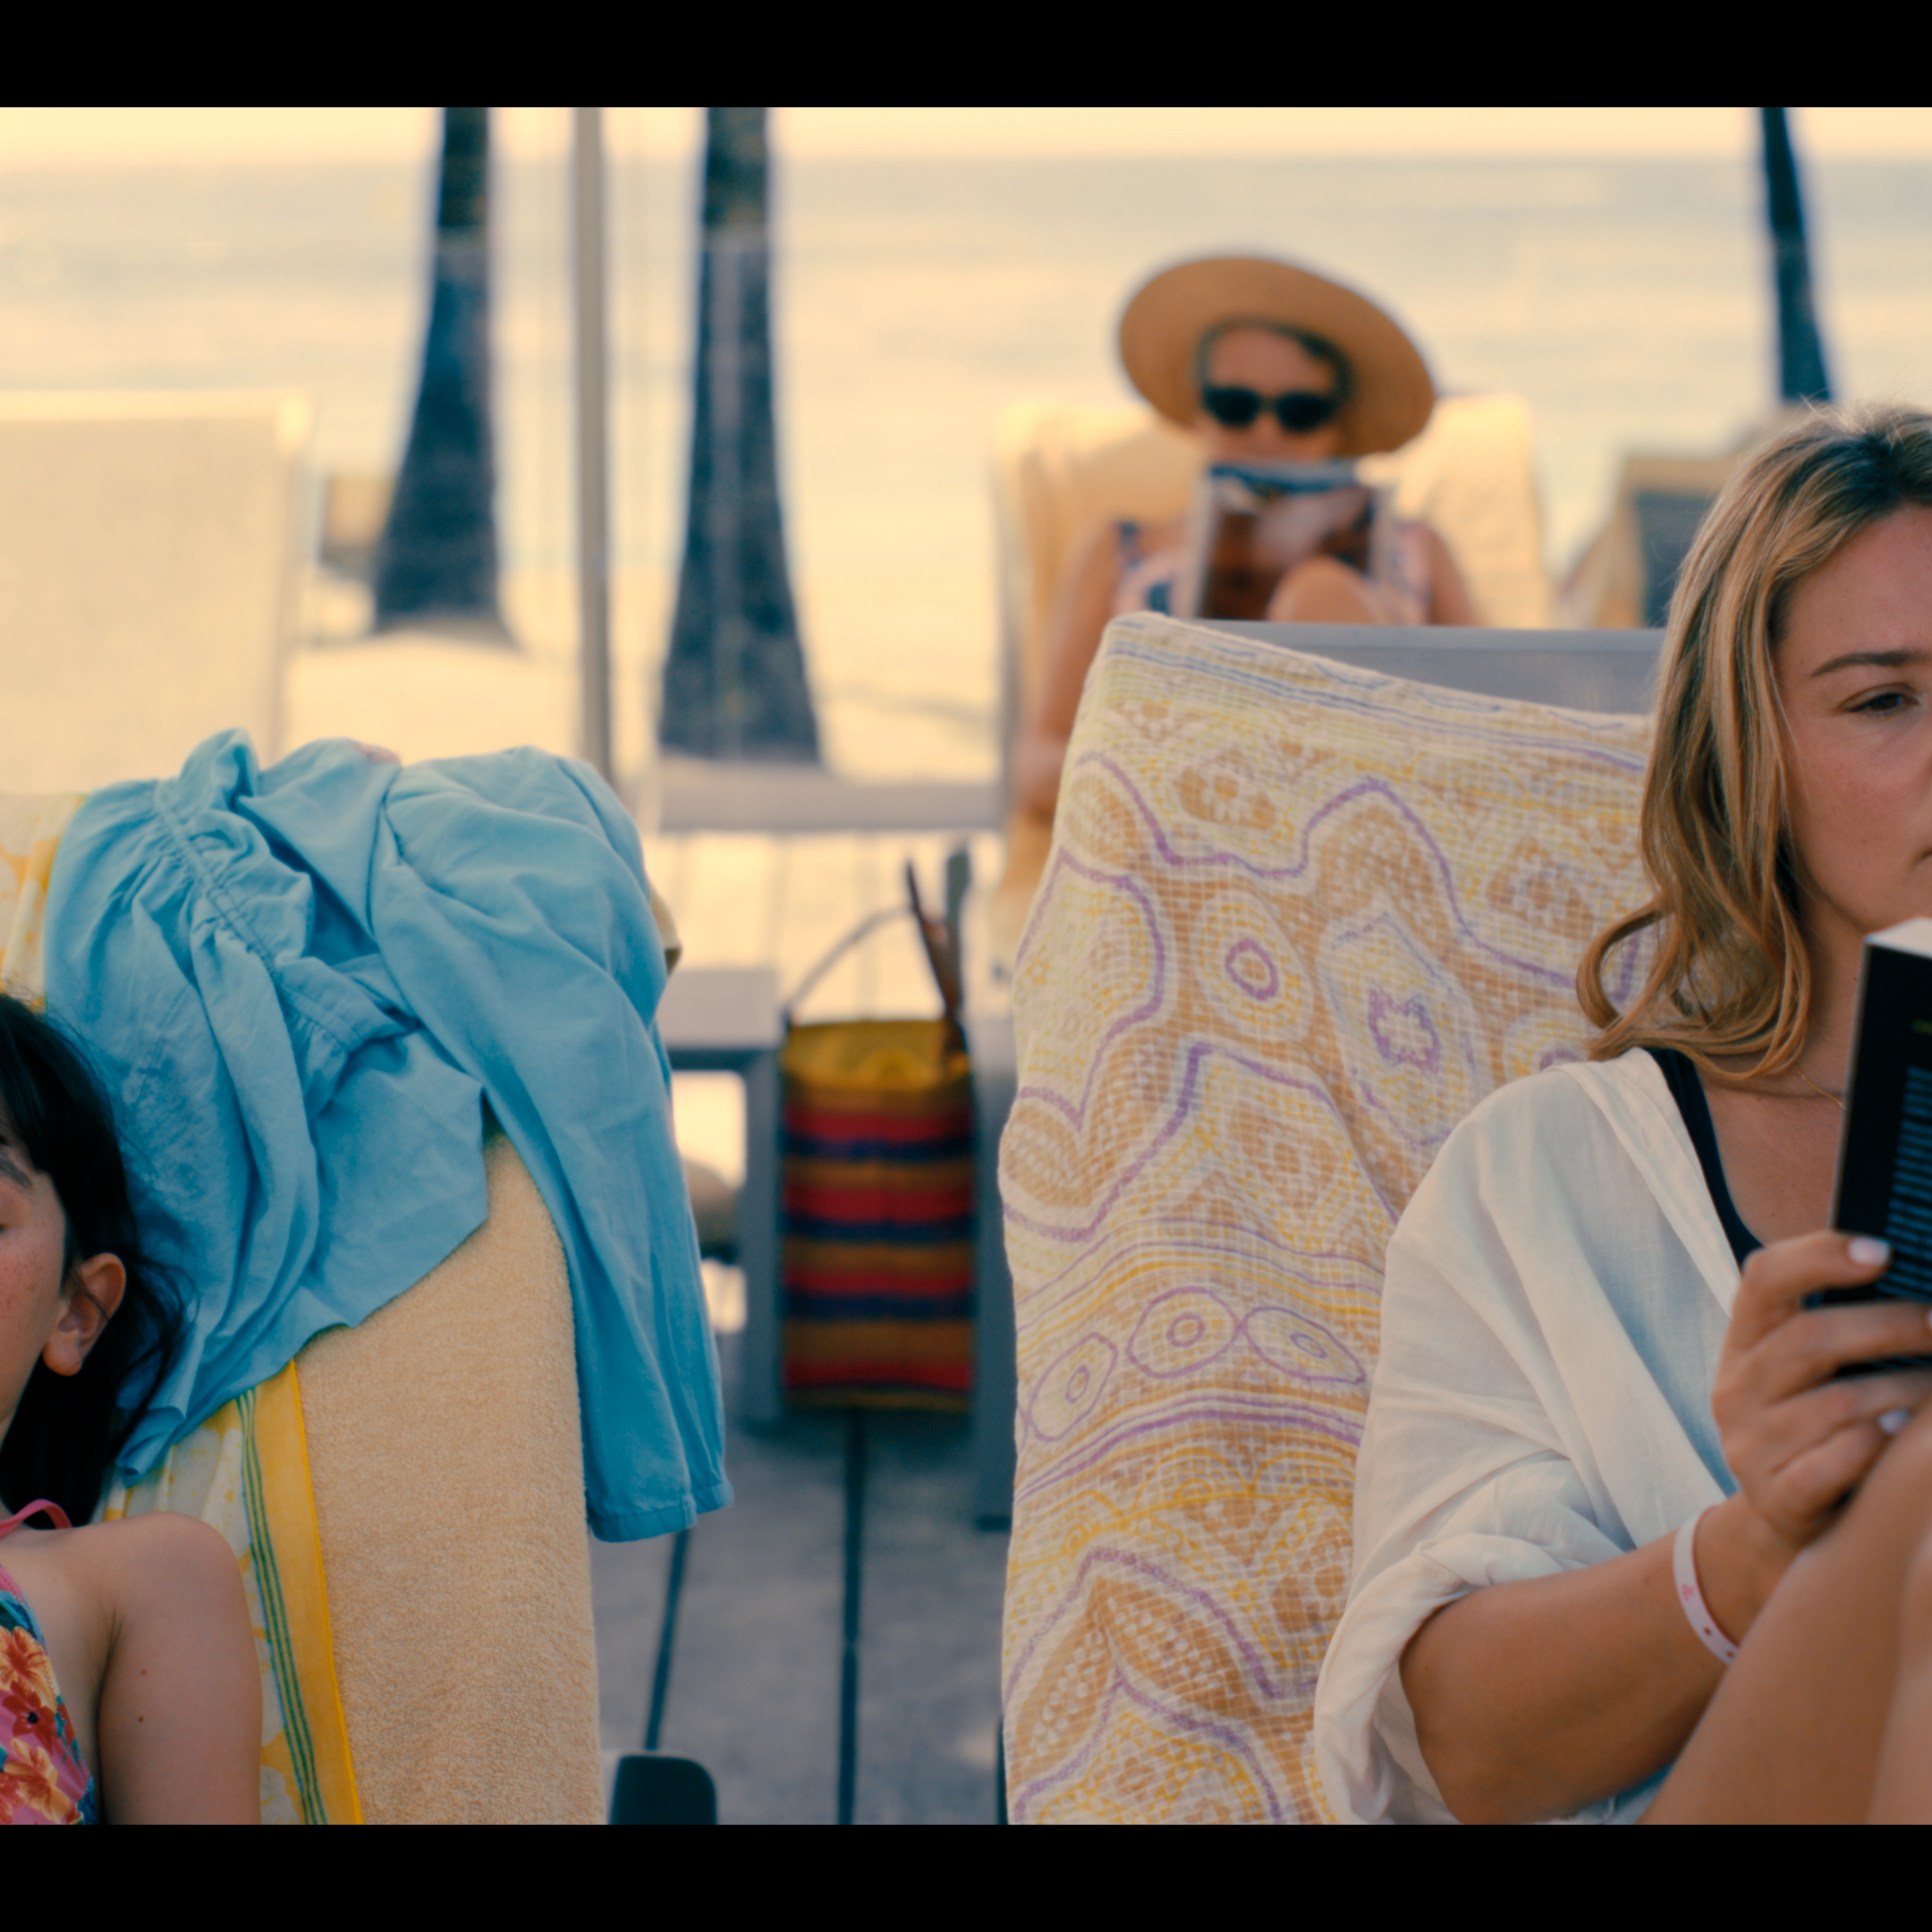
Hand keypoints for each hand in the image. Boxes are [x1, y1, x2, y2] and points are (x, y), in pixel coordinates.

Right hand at [1711, 1233, 1931, 1581]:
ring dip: (1906, 1393)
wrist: (1789, 1517)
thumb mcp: (1810, 1370)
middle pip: (1810, 1338)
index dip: (1820, 1256)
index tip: (1884, 1250)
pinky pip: (1833, 1465)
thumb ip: (1838, 1324)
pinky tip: (1906, 1436)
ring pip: (1838, 1406)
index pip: (1764, 1277)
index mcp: (1744, 1340)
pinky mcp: (1775, 1496)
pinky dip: (1877, 1447)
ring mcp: (1749, 1444)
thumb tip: (1910, 1271)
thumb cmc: (1823, 1422)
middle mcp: (1735, 1386)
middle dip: (1891, 1326)